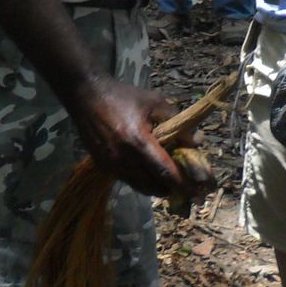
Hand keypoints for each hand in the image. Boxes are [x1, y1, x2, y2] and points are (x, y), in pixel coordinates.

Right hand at [65, 73, 197, 198]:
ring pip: (141, 187)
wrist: (86, 95)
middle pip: (154, 185)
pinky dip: (142, 180)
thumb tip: (196, 143)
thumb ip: (177, 123)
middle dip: (173, 189)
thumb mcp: (154, 102)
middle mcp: (123, 158)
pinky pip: (128, 180)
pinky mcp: (103, 166)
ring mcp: (111, 165)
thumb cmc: (123, 96)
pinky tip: (149, 171)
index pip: (164, 171)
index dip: (183, 184)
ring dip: (157, 187)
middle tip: (187, 187)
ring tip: (170, 181)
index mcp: (137, 141)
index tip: (198, 191)